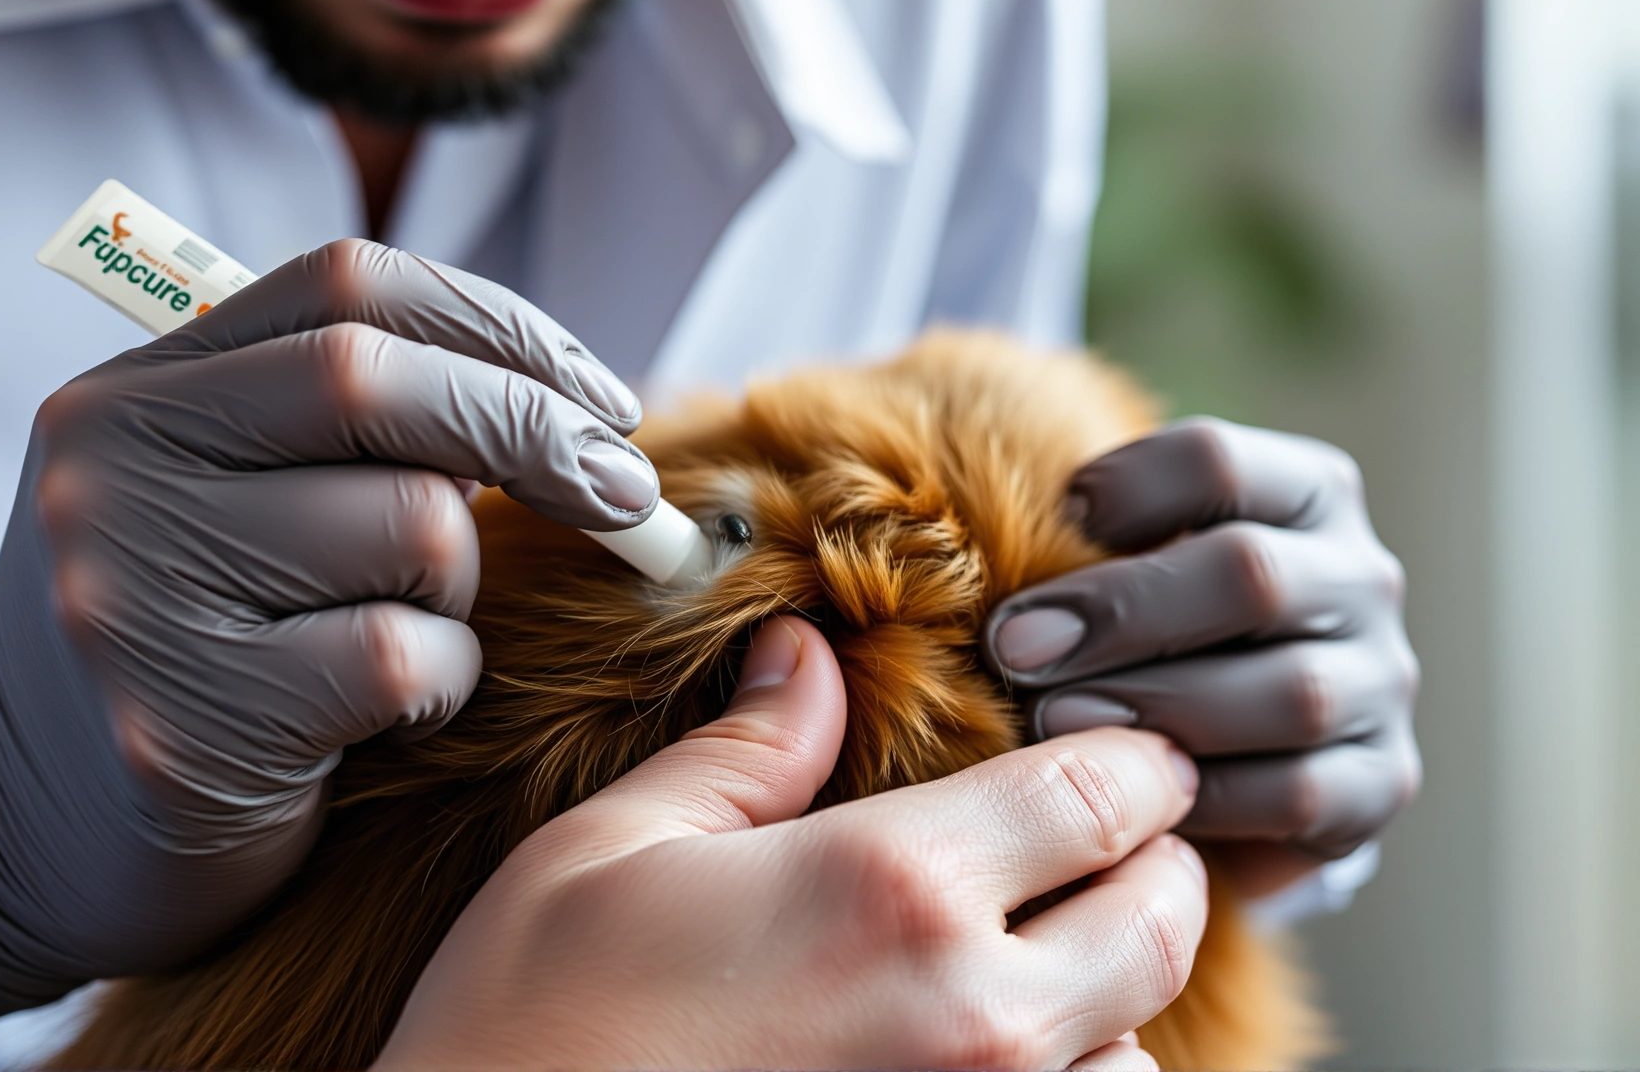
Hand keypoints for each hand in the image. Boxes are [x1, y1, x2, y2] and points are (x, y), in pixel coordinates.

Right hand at [0, 241, 656, 1027]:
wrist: (5, 839)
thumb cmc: (176, 658)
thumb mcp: (217, 507)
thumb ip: (343, 435)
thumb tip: (570, 402)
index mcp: (131, 394)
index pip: (347, 284)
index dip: (500, 325)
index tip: (599, 397)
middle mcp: (110, 470)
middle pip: (380, 379)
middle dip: (540, 430)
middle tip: (626, 499)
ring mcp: (132, 595)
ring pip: (413, 527)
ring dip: (460, 590)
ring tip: (405, 636)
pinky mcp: (180, 724)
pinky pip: (400, 656)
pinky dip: (438, 681)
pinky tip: (383, 715)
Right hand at [378, 618, 1207, 1070]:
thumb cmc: (525, 1027)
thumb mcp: (611, 850)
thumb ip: (744, 752)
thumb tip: (805, 655)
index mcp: (888, 886)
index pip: (1101, 794)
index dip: (1139, 758)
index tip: (1132, 746)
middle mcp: (969, 1016)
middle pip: (1162, 921)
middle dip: (1155, 865)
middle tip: (1111, 838)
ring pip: (1138, 1048)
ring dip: (1110, 993)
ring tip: (1044, 959)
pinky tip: (986, 1057)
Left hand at [983, 418, 1420, 885]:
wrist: (1231, 750)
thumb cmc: (1146, 629)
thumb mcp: (1124, 559)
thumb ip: (1078, 534)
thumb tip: (960, 535)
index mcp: (1304, 492)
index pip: (1217, 461)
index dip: (1125, 486)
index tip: (1050, 519)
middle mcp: (1359, 578)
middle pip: (1249, 572)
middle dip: (1118, 611)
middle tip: (1012, 647)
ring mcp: (1378, 683)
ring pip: (1285, 691)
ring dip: (1154, 706)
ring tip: (1051, 721)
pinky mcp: (1376, 784)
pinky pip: (1296, 796)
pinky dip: (1200, 797)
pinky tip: (1122, 801)